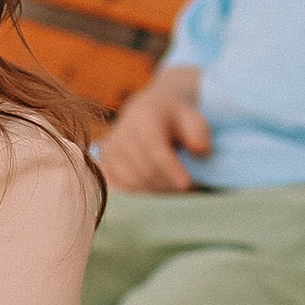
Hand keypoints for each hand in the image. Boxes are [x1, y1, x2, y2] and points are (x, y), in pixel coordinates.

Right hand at [98, 70, 210, 194]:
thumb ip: (200, 133)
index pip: (155, 147)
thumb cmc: (176, 120)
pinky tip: (153, 186)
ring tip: (170, 184)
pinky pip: (121, 187)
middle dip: (167, 182)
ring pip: (132, 180)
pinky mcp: (104, 163)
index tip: (186, 184)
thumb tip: (200, 150)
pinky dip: (140, 191)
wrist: (148, 113)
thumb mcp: (194, 119)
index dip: (170, 168)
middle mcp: (122, 131)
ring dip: (155, 189)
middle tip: (185, 188)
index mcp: (145, 115)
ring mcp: (110, 148)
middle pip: (144, 168)